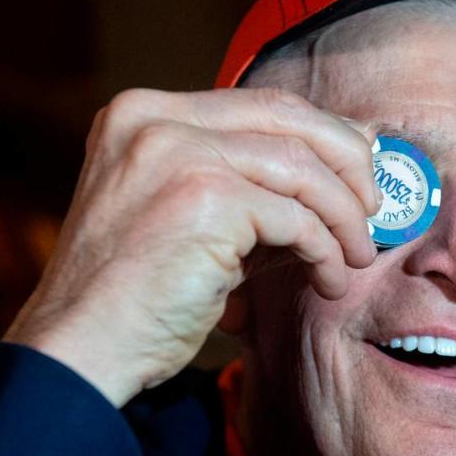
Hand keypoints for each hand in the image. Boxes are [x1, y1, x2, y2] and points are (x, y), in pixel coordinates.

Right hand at [4, 87, 379, 406]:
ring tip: (356, 258)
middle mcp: (156, 120)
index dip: (326, 133)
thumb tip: (342, 178)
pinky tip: (328, 278)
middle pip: (289, 118)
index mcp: (145, 114)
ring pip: (302, 169)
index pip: (262, 105)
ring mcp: (176, 153)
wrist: (80, 350)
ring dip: (344, 217)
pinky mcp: (203, 199)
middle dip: (349, 163)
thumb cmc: (137, 294)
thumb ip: (253, 189)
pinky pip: (297, 218)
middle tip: (375, 209)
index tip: (364, 164)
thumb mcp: (192, 220)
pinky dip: (325, 250)